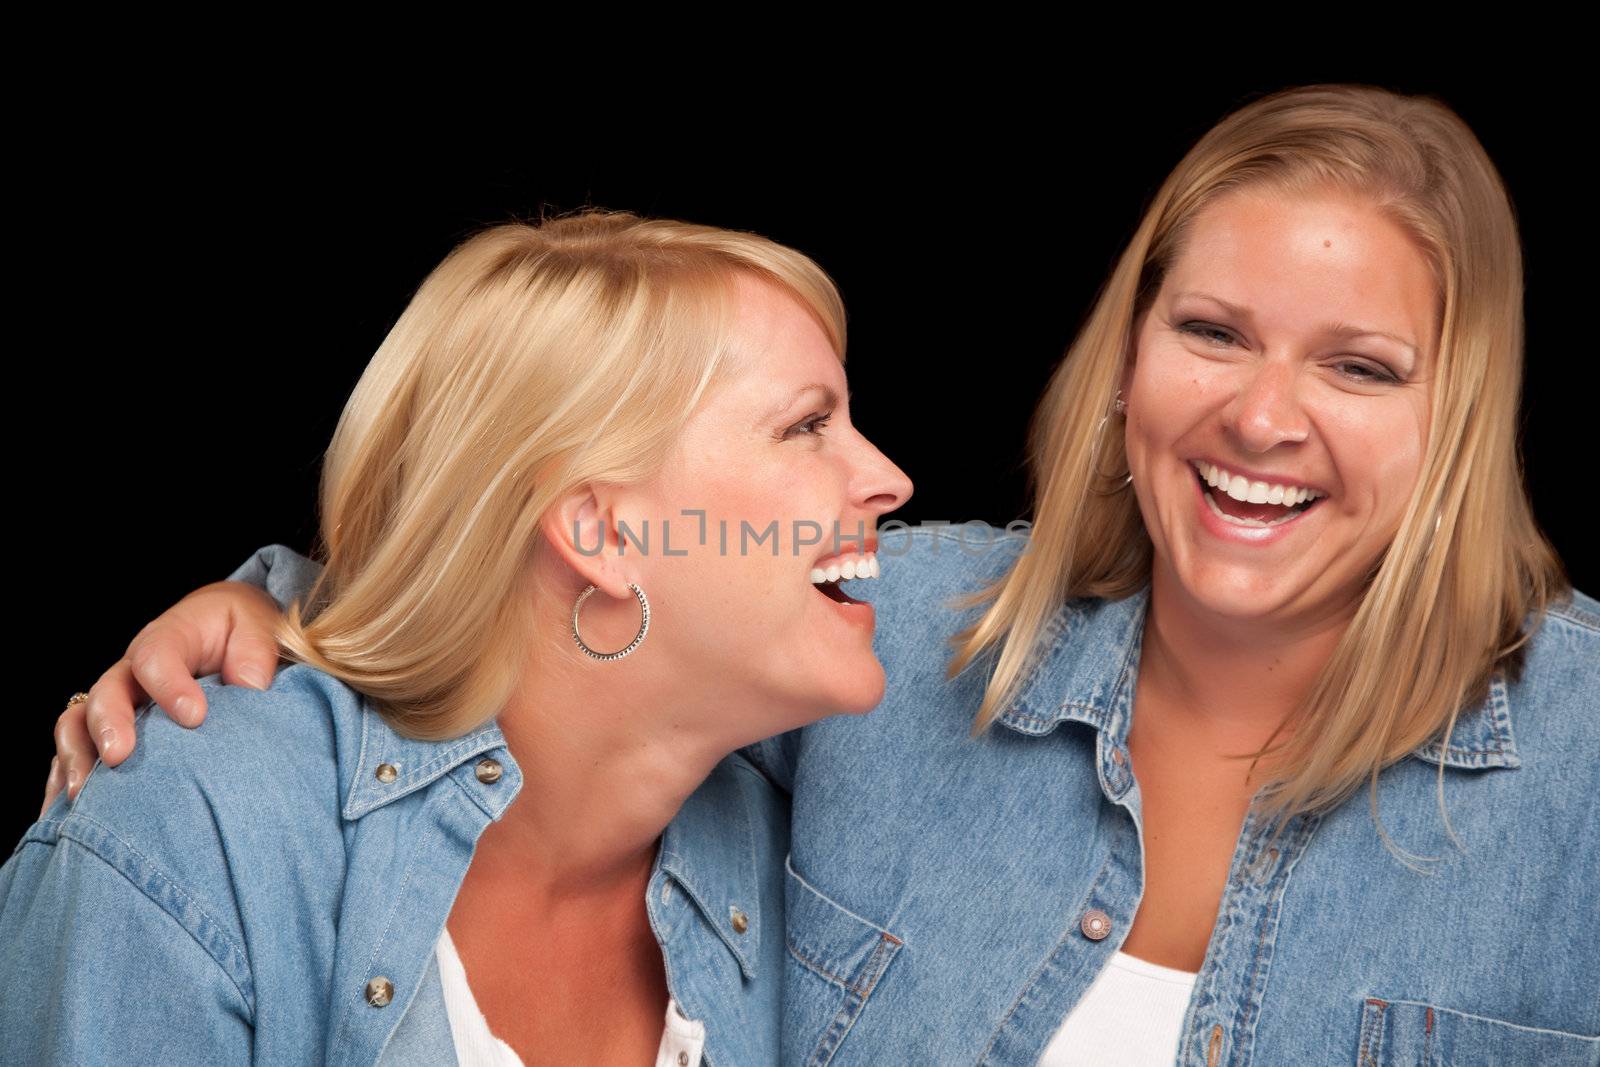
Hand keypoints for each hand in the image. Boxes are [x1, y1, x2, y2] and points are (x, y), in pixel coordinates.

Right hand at [42, 580, 283, 815]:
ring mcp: (118, 700)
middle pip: (107, 692)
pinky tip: (64, 807)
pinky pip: (76, 749)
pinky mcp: (110, 727)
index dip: (169, 686)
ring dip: (76, 755)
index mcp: (169, 638)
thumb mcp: (256, 626)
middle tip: (119, 756)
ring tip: (82, 792)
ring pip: (79, 721)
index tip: (195, 717)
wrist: (227, 630)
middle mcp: (133, 671)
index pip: (157, 656)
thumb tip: (248, 687)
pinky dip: (65, 775)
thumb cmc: (241, 630)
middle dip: (108, 724)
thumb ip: (253, 654)